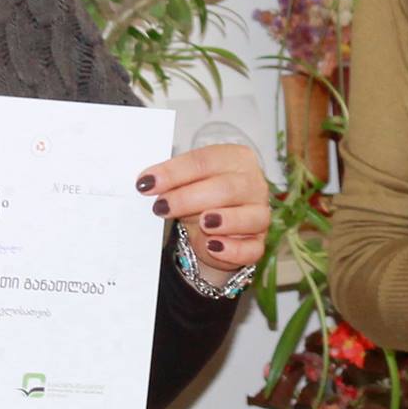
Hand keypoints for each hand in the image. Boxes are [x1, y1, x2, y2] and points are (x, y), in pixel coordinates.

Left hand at [135, 144, 268, 283]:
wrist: (212, 229)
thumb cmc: (200, 198)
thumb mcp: (185, 184)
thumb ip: (172, 181)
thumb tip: (147, 183)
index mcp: (237, 158)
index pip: (204, 161)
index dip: (173, 172)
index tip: (146, 183)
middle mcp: (254, 183)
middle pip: (226, 188)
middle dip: (189, 198)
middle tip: (161, 207)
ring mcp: (261, 214)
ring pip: (249, 217)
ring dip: (224, 220)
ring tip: (202, 223)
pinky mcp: (258, 243)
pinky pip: (252, 248)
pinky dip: (233, 249)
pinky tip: (214, 246)